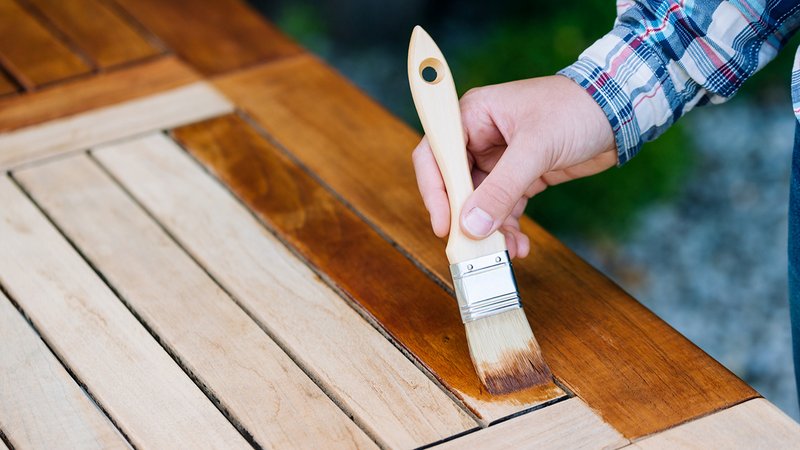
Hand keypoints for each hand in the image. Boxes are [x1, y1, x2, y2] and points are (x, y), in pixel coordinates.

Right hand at [412, 75, 616, 257]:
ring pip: (480, 203)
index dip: (434, 191)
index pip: (435, 155)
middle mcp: (480, 137)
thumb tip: (471, 225)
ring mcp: (500, 159)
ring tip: (505, 251)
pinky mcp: (521, 176)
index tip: (444, 225)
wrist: (621, 112)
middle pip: (455, 185)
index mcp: (473, 116)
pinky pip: (504, 208)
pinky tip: (519, 245)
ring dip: (490, 229)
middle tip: (472, 247)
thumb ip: (502, 188)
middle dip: (465, 218)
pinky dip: (508, 229)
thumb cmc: (576, 109)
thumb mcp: (536, 148)